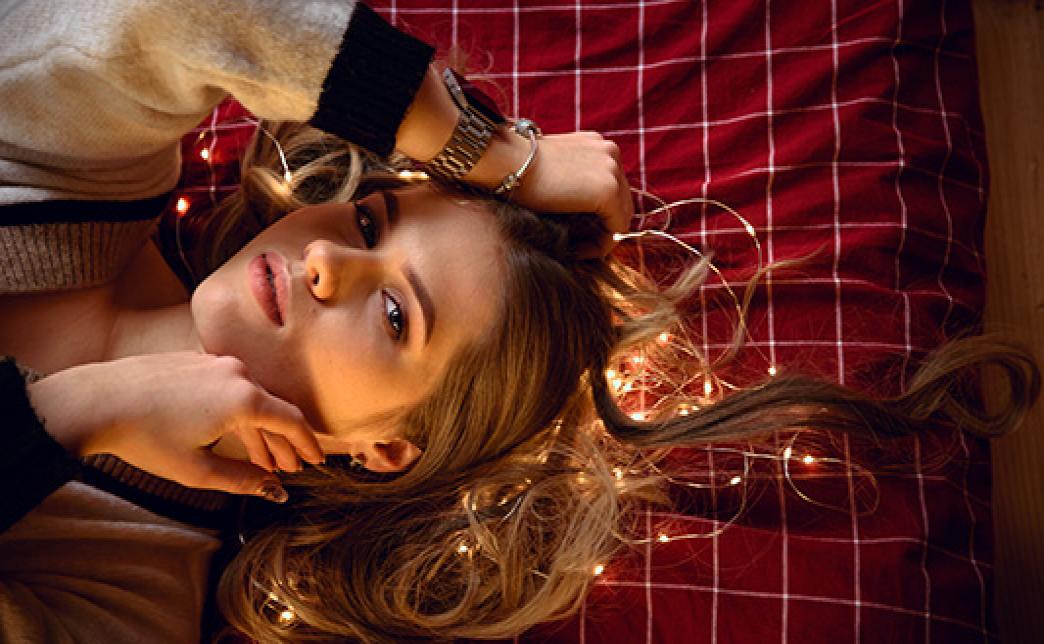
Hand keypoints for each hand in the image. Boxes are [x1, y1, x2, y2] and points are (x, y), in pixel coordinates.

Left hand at [28, 352, 324, 501]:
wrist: (97, 401)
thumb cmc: (146, 437)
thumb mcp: (197, 470)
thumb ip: (243, 480)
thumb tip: (274, 489)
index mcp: (244, 399)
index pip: (292, 421)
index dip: (307, 444)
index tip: (317, 461)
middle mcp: (237, 373)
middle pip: (274, 409)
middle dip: (284, 442)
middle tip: (291, 468)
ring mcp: (215, 363)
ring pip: (251, 399)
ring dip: (260, 429)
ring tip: (264, 459)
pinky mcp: (195, 361)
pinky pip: (230, 388)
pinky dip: (238, 412)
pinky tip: (232, 433)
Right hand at [467, 130, 633, 257]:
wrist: (506, 161)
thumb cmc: (517, 169)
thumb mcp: (554, 168)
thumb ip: (574, 180)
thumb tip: (580, 209)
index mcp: (597, 145)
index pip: (614, 188)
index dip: (598, 215)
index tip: (576, 231)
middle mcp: (611, 152)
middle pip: (622, 203)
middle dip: (602, 228)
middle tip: (576, 246)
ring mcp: (612, 171)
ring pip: (622, 218)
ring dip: (601, 238)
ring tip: (576, 250)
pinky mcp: (608, 191)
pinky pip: (616, 230)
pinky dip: (599, 245)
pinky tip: (577, 250)